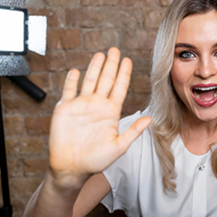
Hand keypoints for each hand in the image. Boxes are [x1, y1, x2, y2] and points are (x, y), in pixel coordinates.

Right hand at [48, 48, 150, 186]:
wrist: (72, 167)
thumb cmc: (96, 161)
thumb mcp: (120, 146)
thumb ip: (133, 131)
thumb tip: (150, 119)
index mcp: (111, 113)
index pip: (119, 88)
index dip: (124, 74)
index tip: (128, 61)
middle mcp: (97, 106)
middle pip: (105, 80)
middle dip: (111, 65)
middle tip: (115, 49)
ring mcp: (81, 106)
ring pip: (89, 81)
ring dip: (94, 67)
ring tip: (100, 54)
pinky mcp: (65, 108)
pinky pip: (69, 90)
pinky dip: (72, 80)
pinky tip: (76, 70)